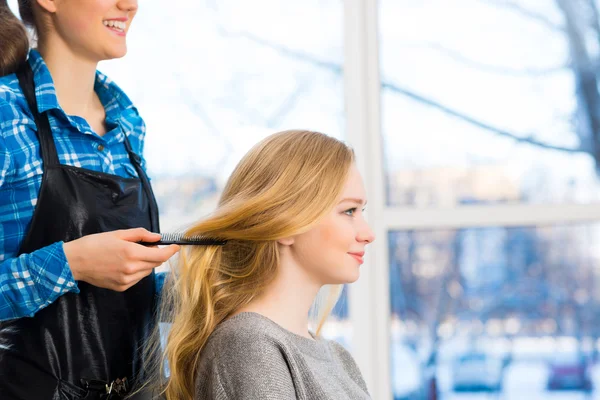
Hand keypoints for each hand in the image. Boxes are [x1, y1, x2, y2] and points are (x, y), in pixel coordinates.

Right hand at [63, 228, 179, 291]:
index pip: (161, 255)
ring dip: (146, 263)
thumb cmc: (95, 244)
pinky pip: (138, 278)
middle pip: (156, 263)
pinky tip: (125, 264)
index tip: (176, 246)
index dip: (171, 251)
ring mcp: (127, 280)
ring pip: (147, 271)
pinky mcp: (122, 287)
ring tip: (132, 254)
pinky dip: (137, 271)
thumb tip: (158, 237)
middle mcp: (131, 269)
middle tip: (147, 245)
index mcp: (132, 253)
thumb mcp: (118, 234)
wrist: (75, 262)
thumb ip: (141, 235)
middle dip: (156, 254)